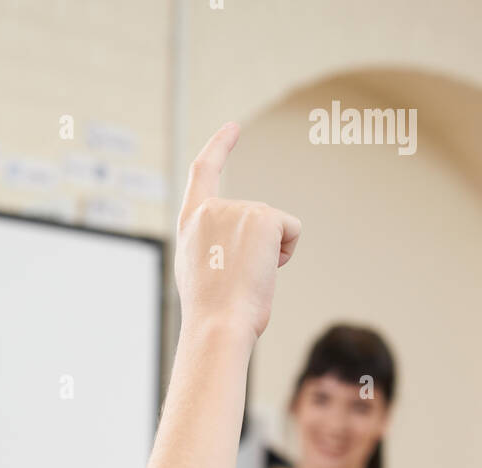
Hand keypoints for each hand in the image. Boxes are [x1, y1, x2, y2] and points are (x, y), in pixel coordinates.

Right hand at [175, 123, 300, 343]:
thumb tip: (241, 251)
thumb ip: (213, 246)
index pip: (204, 171)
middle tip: (236, 282)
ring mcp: (237, 209)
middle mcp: (211, 209)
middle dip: (257, 249)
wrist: (217, 325)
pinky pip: (291, 231)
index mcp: (190, 224)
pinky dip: (286, 253)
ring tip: (245, 281)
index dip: (219, 147)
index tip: (233, 128)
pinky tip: (265, 271)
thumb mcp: (200, 273)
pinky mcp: (263, 217)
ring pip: (273, 228)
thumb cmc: (211, 315)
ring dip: (269, 256)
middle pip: (254, 217)